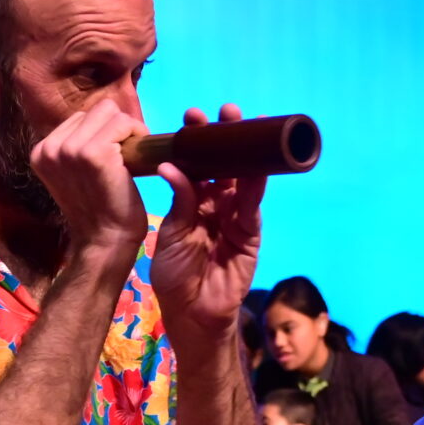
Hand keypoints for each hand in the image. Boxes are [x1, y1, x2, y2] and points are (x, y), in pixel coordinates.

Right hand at [31, 103, 151, 280]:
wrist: (105, 240)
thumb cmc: (98, 210)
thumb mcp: (75, 174)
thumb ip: (78, 146)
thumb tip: (107, 118)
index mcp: (41, 151)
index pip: (81, 117)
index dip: (104, 132)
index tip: (114, 156)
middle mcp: (49, 147)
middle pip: (96, 109)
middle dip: (117, 128)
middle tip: (126, 156)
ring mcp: (70, 149)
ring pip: (110, 111)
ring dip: (128, 131)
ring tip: (130, 158)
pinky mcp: (93, 152)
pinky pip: (123, 123)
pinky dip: (137, 135)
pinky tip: (136, 160)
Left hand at [151, 104, 265, 340]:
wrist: (191, 313)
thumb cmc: (175, 276)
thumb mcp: (170, 234)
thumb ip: (179, 201)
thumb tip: (171, 165)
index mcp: (193, 201)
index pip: (197, 164)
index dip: (197, 141)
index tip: (192, 117)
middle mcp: (216, 204)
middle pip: (225, 164)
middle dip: (226, 137)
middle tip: (225, 111)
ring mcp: (236, 217)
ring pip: (243, 178)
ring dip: (245, 152)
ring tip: (244, 124)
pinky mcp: (250, 233)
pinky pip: (252, 204)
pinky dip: (253, 184)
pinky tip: (253, 164)